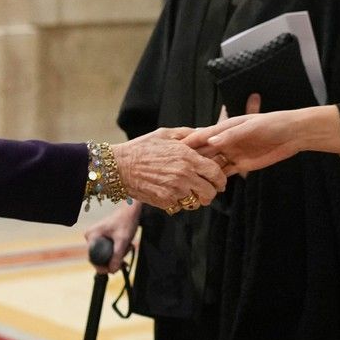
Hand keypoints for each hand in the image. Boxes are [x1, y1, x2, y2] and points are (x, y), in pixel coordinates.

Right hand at [84, 203, 142, 273]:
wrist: (131, 212)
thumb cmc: (126, 222)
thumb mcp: (122, 241)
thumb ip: (117, 256)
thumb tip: (112, 271)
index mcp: (91, 236)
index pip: (93, 259)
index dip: (103, 267)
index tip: (115, 269)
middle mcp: (90, 237)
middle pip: (99, 258)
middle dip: (113, 260)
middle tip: (125, 258)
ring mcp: (95, 237)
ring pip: (104, 255)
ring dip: (117, 256)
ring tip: (128, 247)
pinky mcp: (101, 238)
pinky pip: (106, 250)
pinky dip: (116, 252)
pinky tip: (125, 248)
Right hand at [111, 127, 225, 210]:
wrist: (118, 166)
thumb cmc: (142, 148)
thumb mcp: (165, 134)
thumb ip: (188, 134)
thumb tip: (206, 133)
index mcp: (187, 157)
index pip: (216, 173)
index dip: (220, 180)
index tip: (219, 182)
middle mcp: (183, 175)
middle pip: (210, 192)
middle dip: (209, 192)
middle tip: (205, 190)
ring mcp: (174, 190)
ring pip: (195, 202)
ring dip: (194, 199)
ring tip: (186, 192)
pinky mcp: (165, 202)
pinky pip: (180, 207)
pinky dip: (178, 203)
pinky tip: (170, 193)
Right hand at [186, 104, 339, 173]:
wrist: (292, 134)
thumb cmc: (272, 124)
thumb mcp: (251, 127)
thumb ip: (231, 135)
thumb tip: (211, 141)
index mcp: (226, 128)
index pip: (203, 135)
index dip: (189, 142)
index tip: (174, 149)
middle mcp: (226, 140)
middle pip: (205, 150)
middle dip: (192, 158)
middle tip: (176, 169)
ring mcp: (233, 153)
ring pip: (213, 163)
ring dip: (202, 170)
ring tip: (188, 181)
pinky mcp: (242, 164)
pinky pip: (225, 172)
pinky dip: (216, 178)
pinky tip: (206, 186)